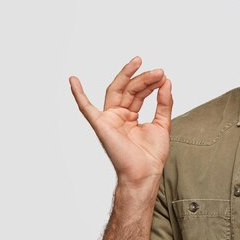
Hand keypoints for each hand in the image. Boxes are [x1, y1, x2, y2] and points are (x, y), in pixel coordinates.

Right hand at [69, 56, 172, 192]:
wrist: (145, 173)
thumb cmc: (151, 155)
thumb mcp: (163, 123)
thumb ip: (164, 102)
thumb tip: (166, 81)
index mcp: (130, 115)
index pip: (139, 92)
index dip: (151, 83)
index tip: (164, 76)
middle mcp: (118, 115)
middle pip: (129, 88)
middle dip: (143, 77)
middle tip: (159, 71)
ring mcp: (109, 119)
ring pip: (117, 90)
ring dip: (130, 76)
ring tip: (145, 66)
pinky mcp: (101, 125)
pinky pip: (86, 108)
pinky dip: (78, 94)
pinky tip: (73, 80)